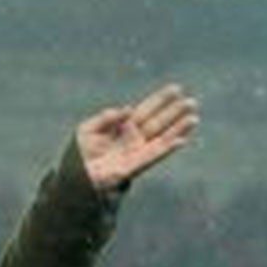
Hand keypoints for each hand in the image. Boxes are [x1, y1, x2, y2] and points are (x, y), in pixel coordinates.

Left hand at [77, 84, 199, 191]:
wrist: (73, 178)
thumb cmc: (78, 154)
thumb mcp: (87, 129)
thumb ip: (107, 117)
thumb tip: (128, 109)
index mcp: (122, 127)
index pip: (146, 110)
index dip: (160, 100)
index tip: (176, 89)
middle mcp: (132, 139)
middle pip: (158, 122)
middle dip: (175, 112)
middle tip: (192, 102)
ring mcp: (135, 153)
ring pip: (161, 138)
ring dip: (178, 129)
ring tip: (194, 118)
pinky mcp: (133, 168)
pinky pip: (153, 156)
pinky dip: (167, 148)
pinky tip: (181, 140)